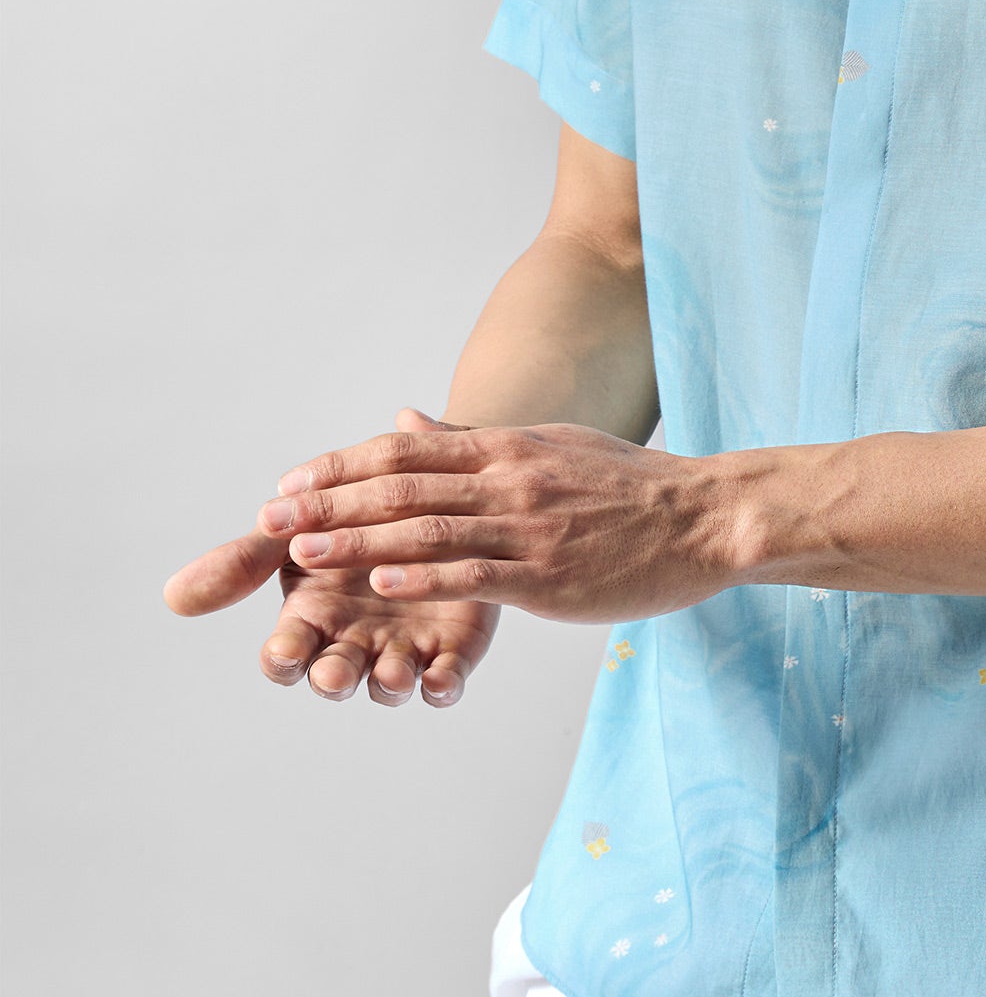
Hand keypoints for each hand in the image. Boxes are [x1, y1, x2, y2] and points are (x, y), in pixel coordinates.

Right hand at [162, 512, 499, 705]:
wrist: (437, 494)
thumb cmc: (356, 517)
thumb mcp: (299, 525)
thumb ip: (248, 557)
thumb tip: (173, 596)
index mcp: (312, 614)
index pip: (285, 652)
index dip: (281, 657)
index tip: (280, 650)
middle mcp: (352, 640)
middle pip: (333, 675)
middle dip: (331, 680)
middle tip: (332, 673)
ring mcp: (401, 647)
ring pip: (388, 683)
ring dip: (388, 685)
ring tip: (393, 672)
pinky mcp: (452, 647)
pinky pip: (445, 678)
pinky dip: (443, 686)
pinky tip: (441, 680)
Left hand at [245, 407, 743, 623]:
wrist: (704, 518)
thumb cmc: (628, 487)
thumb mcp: (550, 445)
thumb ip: (477, 440)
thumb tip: (407, 416)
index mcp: (508, 448)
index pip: (406, 449)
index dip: (341, 465)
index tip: (288, 484)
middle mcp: (510, 480)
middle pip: (402, 485)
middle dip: (328, 504)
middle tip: (269, 522)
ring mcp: (529, 527)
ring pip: (427, 530)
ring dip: (357, 541)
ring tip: (303, 554)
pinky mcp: (549, 575)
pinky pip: (475, 574)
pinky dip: (421, 576)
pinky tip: (379, 580)